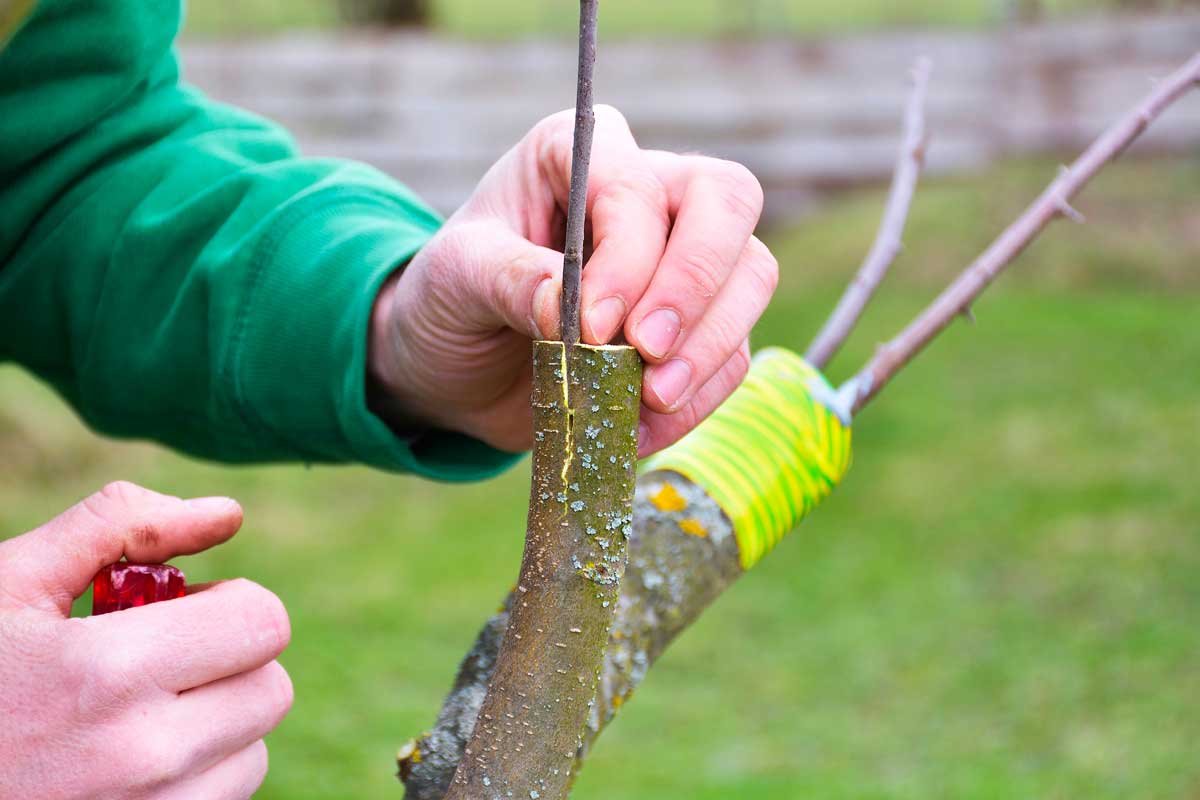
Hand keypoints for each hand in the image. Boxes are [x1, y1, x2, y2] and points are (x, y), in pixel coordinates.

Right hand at [0, 482, 291, 799]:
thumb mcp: (9, 583)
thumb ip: (119, 527)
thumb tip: (226, 513)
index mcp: (110, 671)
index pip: (263, 621)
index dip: (230, 602)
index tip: (184, 608)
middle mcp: (143, 755)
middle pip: (270, 687)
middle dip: (228, 660)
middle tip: (161, 658)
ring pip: (253, 751)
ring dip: (216, 723)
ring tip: (134, 714)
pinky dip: (196, 777)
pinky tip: (127, 762)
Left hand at [369, 106, 777, 455]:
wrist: (456, 367)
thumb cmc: (450, 299)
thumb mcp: (454, 278)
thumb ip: (508, 279)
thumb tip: (570, 309)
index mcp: (581, 155)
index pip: (639, 187)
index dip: (630, 259)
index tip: (590, 328)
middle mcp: (648, 190)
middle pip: (728, 203)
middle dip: (695, 287)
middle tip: (646, 355)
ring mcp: (684, 257)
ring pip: (751, 276)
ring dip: (709, 348)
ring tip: (647, 400)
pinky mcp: (697, 326)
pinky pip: (733, 353)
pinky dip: (698, 398)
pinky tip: (641, 427)